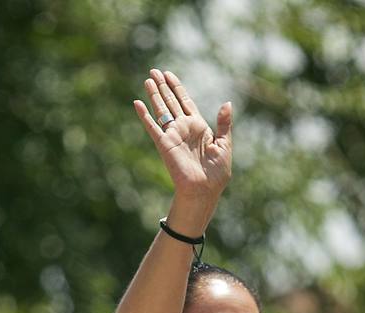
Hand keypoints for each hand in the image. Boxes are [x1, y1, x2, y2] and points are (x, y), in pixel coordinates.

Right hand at [133, 69, 231, 203]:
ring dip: (154, 95)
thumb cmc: (217, 172)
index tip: (169, 75)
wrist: (205, 190)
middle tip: (154, 70)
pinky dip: (145, 116)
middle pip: (171, 102)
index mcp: (199, 127)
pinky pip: (153, 127)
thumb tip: (227, 103)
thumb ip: (224, 124)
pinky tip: (137, 103)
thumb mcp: (225, 144)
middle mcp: (184, 129)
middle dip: (163, 86)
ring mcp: (173, 135)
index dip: (177, 88)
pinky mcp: (165, 144)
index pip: (185, 102)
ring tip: (148, 79)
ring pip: (161, 110)